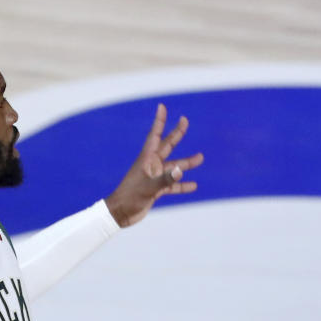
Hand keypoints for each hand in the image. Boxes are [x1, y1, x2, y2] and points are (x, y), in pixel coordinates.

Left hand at [105, 103, 204, 227]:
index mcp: (146, 159)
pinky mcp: (156, 189)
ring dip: (186, 163)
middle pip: (167, 145)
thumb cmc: (130, 197)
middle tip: (185, 120)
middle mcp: (151, 165)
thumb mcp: (149, 187)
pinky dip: (182, 185)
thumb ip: (166, 179)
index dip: (159, 121)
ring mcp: (154, 176)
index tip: (162, 107)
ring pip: (173, 167)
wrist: (120, 214)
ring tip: (200, 158)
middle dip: (176, 133)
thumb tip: (181, 170)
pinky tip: (194, 186)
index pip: (155, 135)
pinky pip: (172, 185)